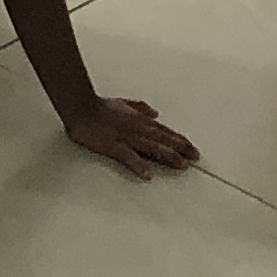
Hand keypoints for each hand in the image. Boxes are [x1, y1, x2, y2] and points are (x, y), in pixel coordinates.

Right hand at [64, 98, 197, 179]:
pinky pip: (128, 157)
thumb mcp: (123, 102)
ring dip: (168, 156)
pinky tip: (148, 174)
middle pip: (163, 139)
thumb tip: (155, 113)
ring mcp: (126, 138)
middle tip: (196, 157)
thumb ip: (140, 107)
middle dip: (181, 148)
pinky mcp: (113, 146)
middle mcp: (137, 128)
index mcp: (139, 120)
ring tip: (182, 165)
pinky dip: (138, 165)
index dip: (180, 140)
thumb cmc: (100, 106)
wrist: (80, 107)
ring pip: (151, 148)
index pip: (164, 131)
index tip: (192, 148)